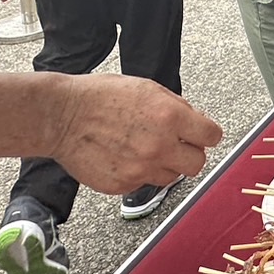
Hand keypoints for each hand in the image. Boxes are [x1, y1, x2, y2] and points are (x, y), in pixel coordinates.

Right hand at [51, 75, 223, 193]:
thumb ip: (176, 107)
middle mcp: (159, 146)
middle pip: (197, 163)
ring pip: (172, 177)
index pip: (211, 136)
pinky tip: (124, 156)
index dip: (207, 134)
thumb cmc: (100, 97)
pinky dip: (139, 172)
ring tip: (144, 148)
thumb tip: (195, 122)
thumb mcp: (147, 88)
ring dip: (165, 165)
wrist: (62, 117)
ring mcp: (141, 169)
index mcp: (169, 116)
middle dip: (190, 153)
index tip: (202, 134)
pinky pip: (144, 183)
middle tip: (177, 145)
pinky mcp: (123, 185)